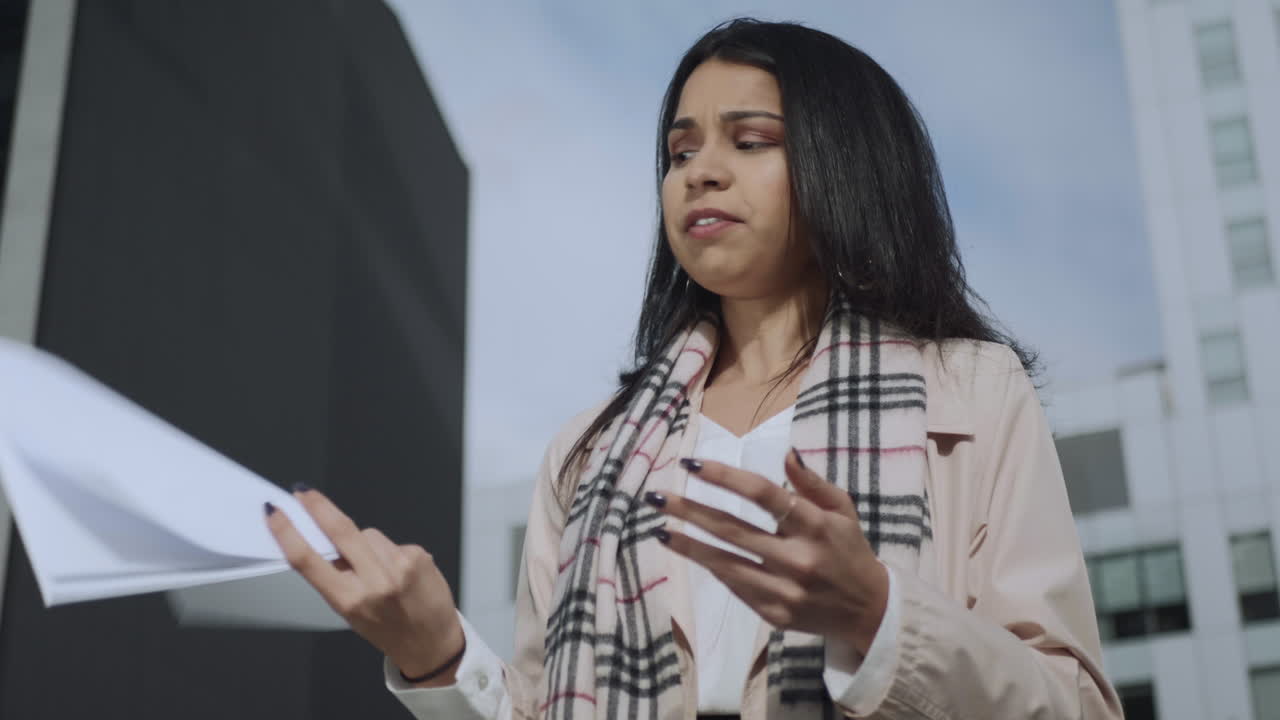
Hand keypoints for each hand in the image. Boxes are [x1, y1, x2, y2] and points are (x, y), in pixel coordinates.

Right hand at [264, 486, 463, 684]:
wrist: (431, 642)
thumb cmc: (387, 630)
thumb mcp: (349, 612)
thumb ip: (335, 578)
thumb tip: (321, 542)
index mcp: (349, 600)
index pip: (309, 560)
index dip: (287, 532)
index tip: (276, 514)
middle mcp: (375, 582)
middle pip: (340, 530)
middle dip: (318, 506)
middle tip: (304, 492)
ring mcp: (400, 566)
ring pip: (367, 533)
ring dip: (364, 542)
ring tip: (377, 568)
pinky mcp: (418, 555)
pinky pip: (391, 542)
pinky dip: (389, 551)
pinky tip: (398, 570)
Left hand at [646, 450, 888, 653]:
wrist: (870, 610)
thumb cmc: (850, 550)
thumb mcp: (842, 509)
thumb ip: (812, 482)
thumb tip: (785, 453)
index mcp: (816, 526)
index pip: (763, 495)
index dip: (725, 478)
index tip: (692, 465)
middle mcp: (799, 558)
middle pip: (733, 530)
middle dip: (691, 511)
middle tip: (658, 497)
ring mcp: (785, 590)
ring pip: (726, 563)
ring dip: (689, 545)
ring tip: (660, 529)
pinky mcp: (775, 613)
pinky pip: (736, 586)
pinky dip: (712, 568)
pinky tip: (692, 552)